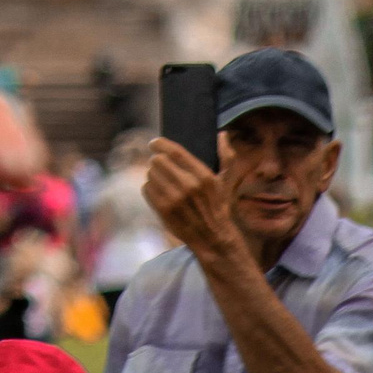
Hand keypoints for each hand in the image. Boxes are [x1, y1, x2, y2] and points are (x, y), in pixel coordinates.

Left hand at [143, 138, 243, 259]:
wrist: (212, 238)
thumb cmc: (218, 207)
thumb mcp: (226, 182)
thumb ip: (226, 157)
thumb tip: (222, 134)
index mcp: (203, 176)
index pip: (175, 151)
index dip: (160, 144)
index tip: (154, 143)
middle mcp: (188, 186)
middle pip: (158, 161)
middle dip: (157, 161)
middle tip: (160, 164)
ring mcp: (174, 199)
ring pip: (150, 174)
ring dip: (153, 174)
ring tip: (162, 180)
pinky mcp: (163, 210)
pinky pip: (146, 188)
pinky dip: (150, 187)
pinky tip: (159, 191)